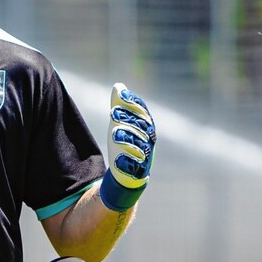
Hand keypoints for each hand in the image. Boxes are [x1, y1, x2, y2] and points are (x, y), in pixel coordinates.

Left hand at [100, 83, 156, 212]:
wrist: (127, 175)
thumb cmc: (126, 145)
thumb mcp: (121, 125)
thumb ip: (121, 107)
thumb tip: (118, 86)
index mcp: (146, 129)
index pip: (142, 113)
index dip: (133, 103)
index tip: (121, 95)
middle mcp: (148, 143)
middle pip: (141, 128)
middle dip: (128, 119)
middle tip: (113, 112)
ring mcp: (143, 158)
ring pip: (139, 147)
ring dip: (127, 139)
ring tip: (115, 132)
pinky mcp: (136, 174)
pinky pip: (133, 168)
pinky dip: (126, 162)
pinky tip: (118, 158)